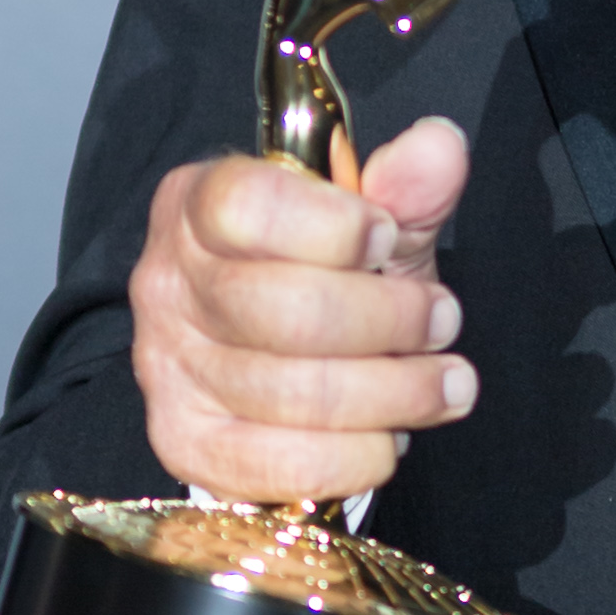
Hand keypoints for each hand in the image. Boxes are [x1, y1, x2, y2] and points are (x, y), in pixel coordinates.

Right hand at [130, 115, 475, 503]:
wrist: (288, 355)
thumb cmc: (330, 275)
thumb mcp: (375, 221)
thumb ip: (406, 185)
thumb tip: (437, 149)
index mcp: (198, 204)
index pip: (245, 208)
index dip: (332, 227)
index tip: (388, 237)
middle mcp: (168, 285)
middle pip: (283, 310)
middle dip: (390, 320)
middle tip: (444, 320)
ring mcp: (168, 370)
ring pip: (294, 394)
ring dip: (396, 392)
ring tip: (447, 382)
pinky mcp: (187, 444)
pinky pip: (281, 465)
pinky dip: (356, 457)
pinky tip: (392, 436)